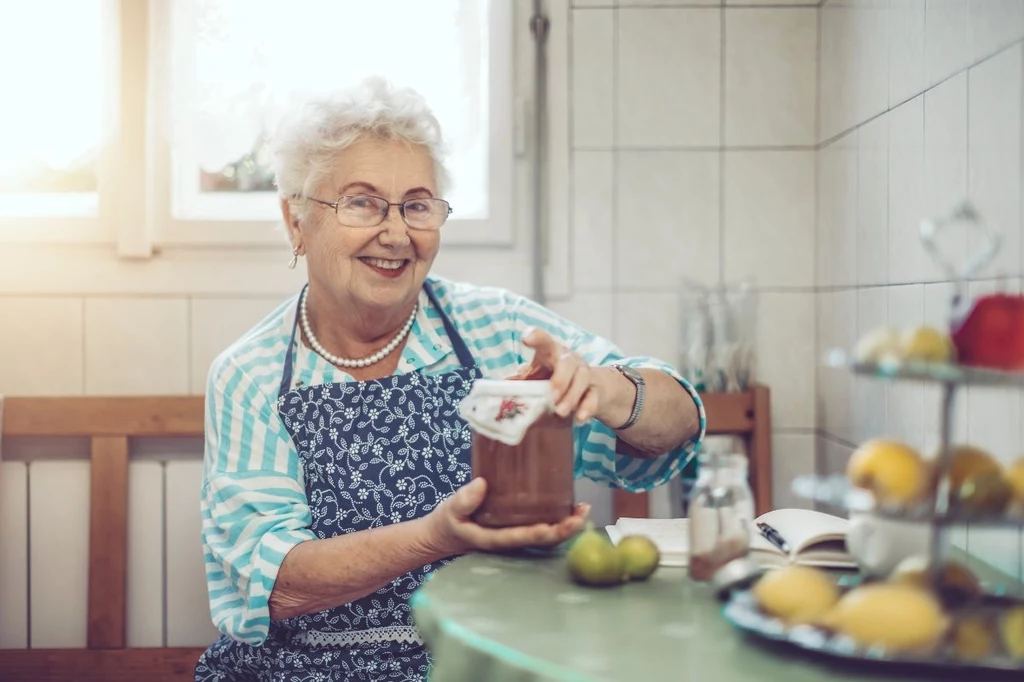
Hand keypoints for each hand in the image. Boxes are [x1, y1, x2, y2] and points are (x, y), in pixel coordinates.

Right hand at [425, 478, 589, 555]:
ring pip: (547, 537)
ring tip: (583, 509)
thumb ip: (464, 500)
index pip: (521, 538)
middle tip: (582, 513)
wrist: (444, 536)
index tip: (554, 525)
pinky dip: (559, 520)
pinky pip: (543, 529)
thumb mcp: (451, 510)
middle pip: (543, 540)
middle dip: (565, 530)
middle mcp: (510, 542)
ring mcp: (516, 538)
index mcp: (494, 539)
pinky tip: (570, 507)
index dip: (539, 533)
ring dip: (567, 525)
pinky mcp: (518, 530)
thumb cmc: (448, 522)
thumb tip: (482, 483)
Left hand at [508, 328, 602, 422]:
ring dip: (571, 396)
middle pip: (567, 362)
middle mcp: (569, 359)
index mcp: (551, 352)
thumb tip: (500, 387)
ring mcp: (585, 373)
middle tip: (551, 396)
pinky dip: (587, 407)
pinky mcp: (596, 390)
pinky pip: (594, 397)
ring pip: (582, 378)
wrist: (593, 389)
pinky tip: (579, 418)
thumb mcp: (538, 376)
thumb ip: (522, 380)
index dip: (536, 337)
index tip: (527, 339)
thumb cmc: (557, 378)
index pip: (544, 340)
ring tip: (560, 412)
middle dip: (560, 379)